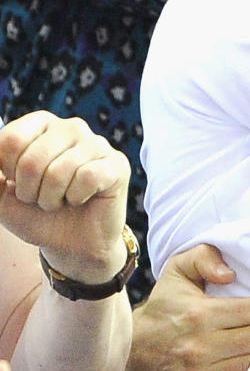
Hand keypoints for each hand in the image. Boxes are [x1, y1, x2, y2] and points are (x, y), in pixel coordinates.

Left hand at [0, 112, 128, 281]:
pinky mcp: (117, 164)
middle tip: (40, 199)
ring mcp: (97, 144)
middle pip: (33, 159)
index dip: (8, 173)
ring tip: (60, 202)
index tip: (19, 184)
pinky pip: (87, 177)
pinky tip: (82, 199)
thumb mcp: (0, 196)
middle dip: (30, 191)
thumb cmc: (37, 214)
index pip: (10, 140)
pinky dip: (77, 197)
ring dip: (53, 199)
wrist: (71, 245)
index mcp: (40, 124)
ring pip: (60, 171)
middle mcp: (70, 127)